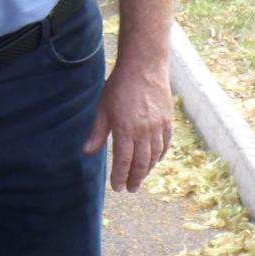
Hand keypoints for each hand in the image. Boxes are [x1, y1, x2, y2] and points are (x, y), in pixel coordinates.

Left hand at [83, 58, 171, 191]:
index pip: (123, 162)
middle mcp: (143, 131)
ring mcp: (158, 126)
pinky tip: (155, 160)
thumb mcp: (103, 108)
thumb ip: (97, 132)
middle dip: (135, 179)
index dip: (120, 177)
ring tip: (140, 177)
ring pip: (154, 156)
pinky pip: (165, 144)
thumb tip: (87, 152)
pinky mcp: (167, 120)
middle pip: (141, 163)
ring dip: (147, 170)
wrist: (144, 66)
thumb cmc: (120, 86)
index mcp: (125, 130)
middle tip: (130, 188)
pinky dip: (160, 155)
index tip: (117, 187)